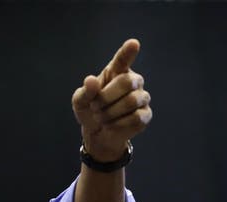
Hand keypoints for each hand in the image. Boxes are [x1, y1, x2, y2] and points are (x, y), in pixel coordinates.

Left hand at [72, 39, 151, 161]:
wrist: (97, 132)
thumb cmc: (90, 110)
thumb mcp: (80, 101)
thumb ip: (85, 91)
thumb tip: (91, 80)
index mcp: (116, 72)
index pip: (123, 59)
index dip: (128, 51)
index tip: (133, 44)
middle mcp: (133, 81)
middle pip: (127, 82)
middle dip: (106, 97)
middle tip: (95, 107)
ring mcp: (142, 97)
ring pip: (131, 101)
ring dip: (110, 112)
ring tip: (100, 117)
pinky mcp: (145, 115)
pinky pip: (135, 118)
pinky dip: (117, 124)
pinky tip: (110, 125)